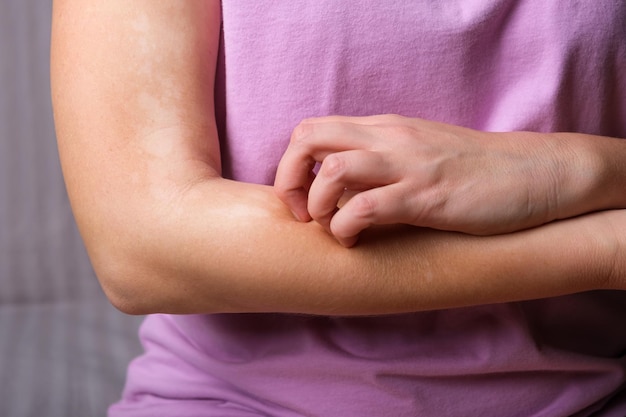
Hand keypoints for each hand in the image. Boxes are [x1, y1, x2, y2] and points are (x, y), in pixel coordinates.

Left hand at [275, 115, 583, 246]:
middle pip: (307, 137)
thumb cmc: (475, 170)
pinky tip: (356, 242)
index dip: (293, 165)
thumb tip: (343, 190)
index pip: (313, 129)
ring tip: (331, 229)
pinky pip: (366, 207)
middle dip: (288, 179)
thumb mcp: (419, 155)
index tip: (302, 200)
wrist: (534, 172)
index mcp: (384, 128)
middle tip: (303, 216)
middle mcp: (389, 137)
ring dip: (317, 206)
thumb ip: (380, 163)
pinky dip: (346, 227)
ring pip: (331, 171)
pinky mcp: (427, 195)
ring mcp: (407, 164)